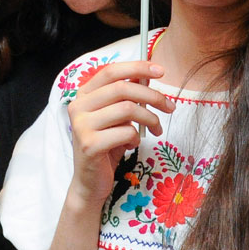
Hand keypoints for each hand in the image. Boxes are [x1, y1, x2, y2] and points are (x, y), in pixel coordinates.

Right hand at [67, 61, 174, 207]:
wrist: (90, 182)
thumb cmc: (106, 146)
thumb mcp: (117, 117)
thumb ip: (126, 97)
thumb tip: (147, 75)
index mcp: (84, 95)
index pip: (111, 71)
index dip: (138, 67)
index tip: (161, 71)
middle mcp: (78, 106)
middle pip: (123, 88)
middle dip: (152, 96)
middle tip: (169, 107)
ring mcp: (81, 125)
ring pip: (128, 109)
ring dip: (150, 118)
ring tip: (156, 129)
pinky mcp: (89, 144)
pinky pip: (126, 132)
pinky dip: (137, 137)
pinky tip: (133, 144)